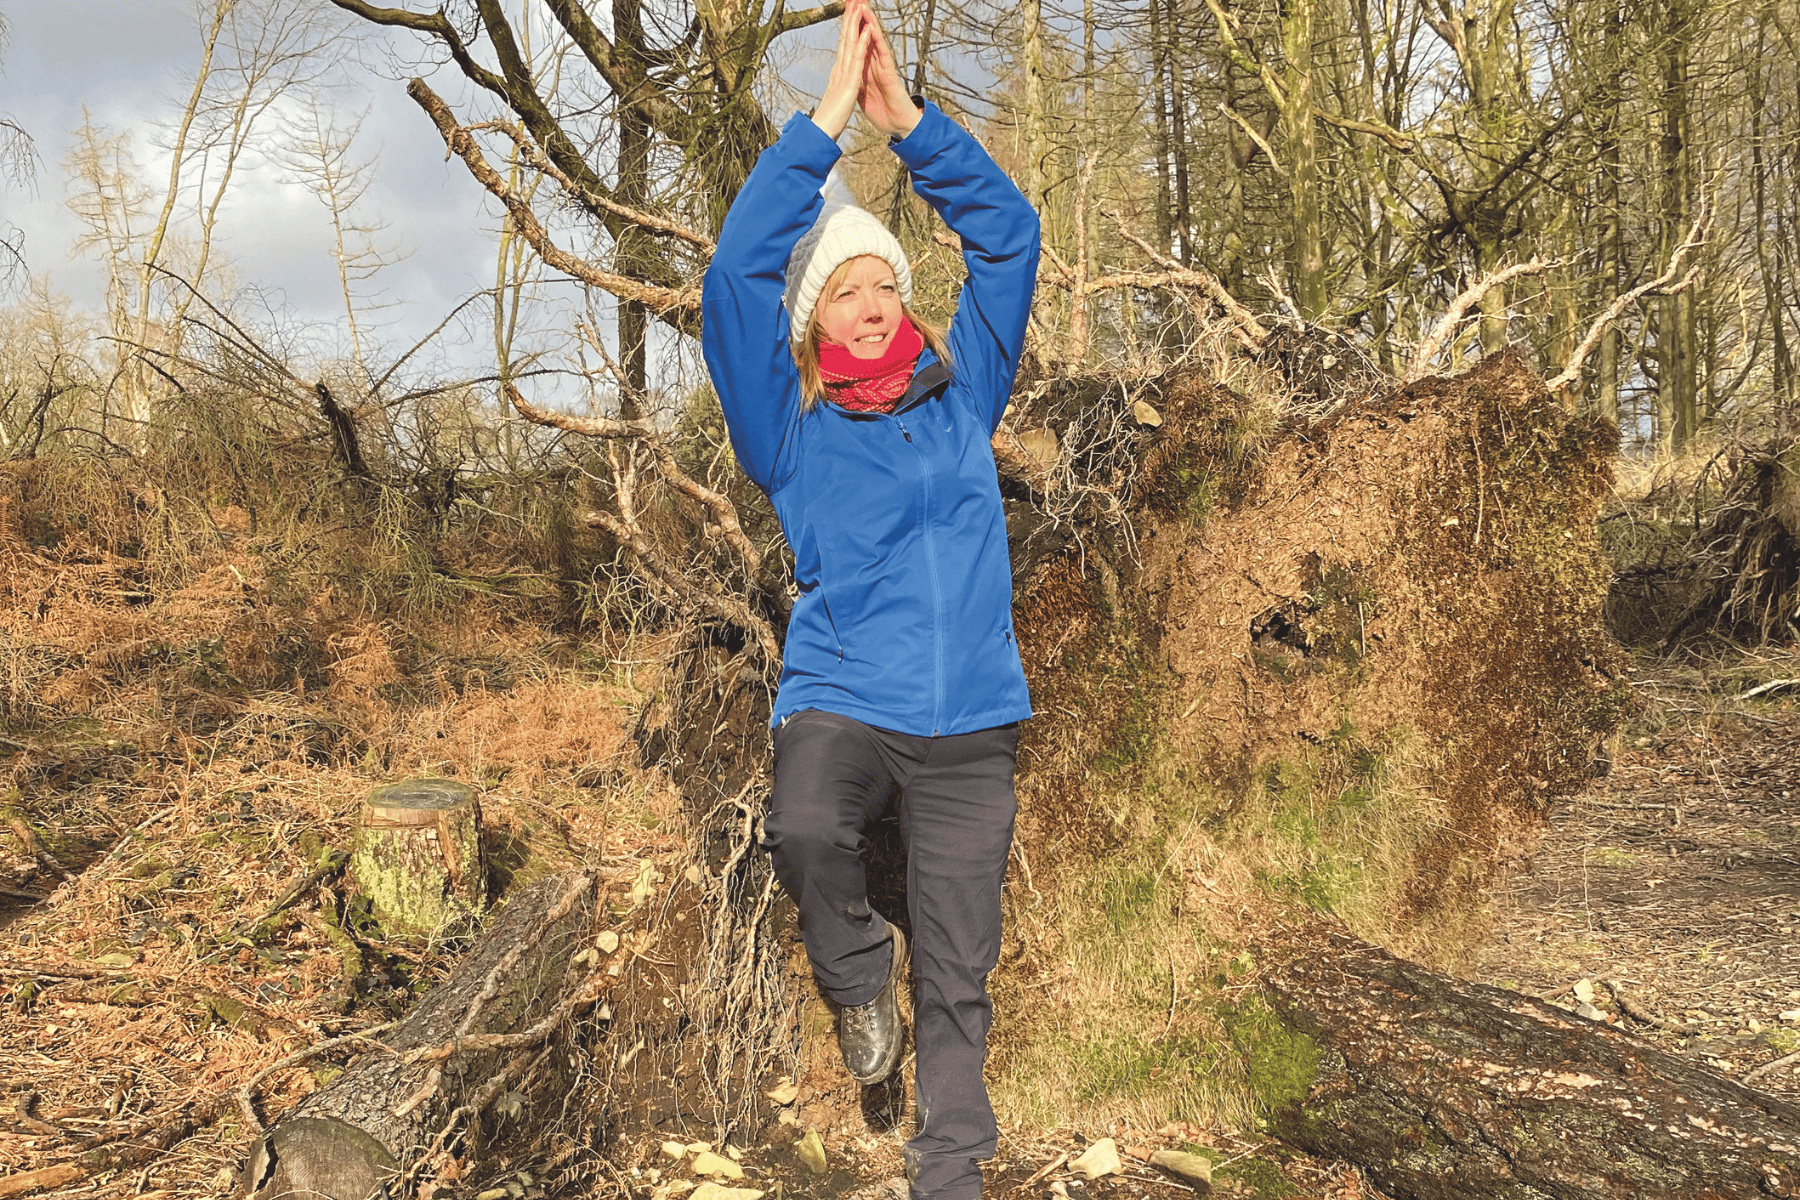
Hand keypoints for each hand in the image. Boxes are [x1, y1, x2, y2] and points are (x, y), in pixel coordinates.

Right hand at [812, 0, 872, 138]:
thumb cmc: (827, 122)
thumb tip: (835, 87)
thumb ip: (836, 91)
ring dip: (855, 22)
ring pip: (850, 43)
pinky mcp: (849, 83)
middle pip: (845, 38)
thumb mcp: (836, 102)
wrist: (821, 135)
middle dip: (850, 17)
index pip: (844, 45)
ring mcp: (843, 75)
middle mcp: (838, 70)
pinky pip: (857, 60)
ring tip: (858, 3)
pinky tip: (866, 29)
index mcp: (838, 74)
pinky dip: (862, 43)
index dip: (847, 27)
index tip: (851, 11)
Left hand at [856, 1, 920, 138]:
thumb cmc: (884, 113)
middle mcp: (874, 64)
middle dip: (857, 18)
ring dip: (867, 20)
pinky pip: (881, 51)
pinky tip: (870, 24)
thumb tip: (847, 80)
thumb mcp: (862, 96)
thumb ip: (856, 84)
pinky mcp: (889, 72)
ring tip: (860, 3)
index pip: (855, 44)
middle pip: (864, 36)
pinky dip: (875, 38)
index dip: (848, 29)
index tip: (842, 13)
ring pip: (873, 38)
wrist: (900, 126)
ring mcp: (882, 66)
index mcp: (865, 69)